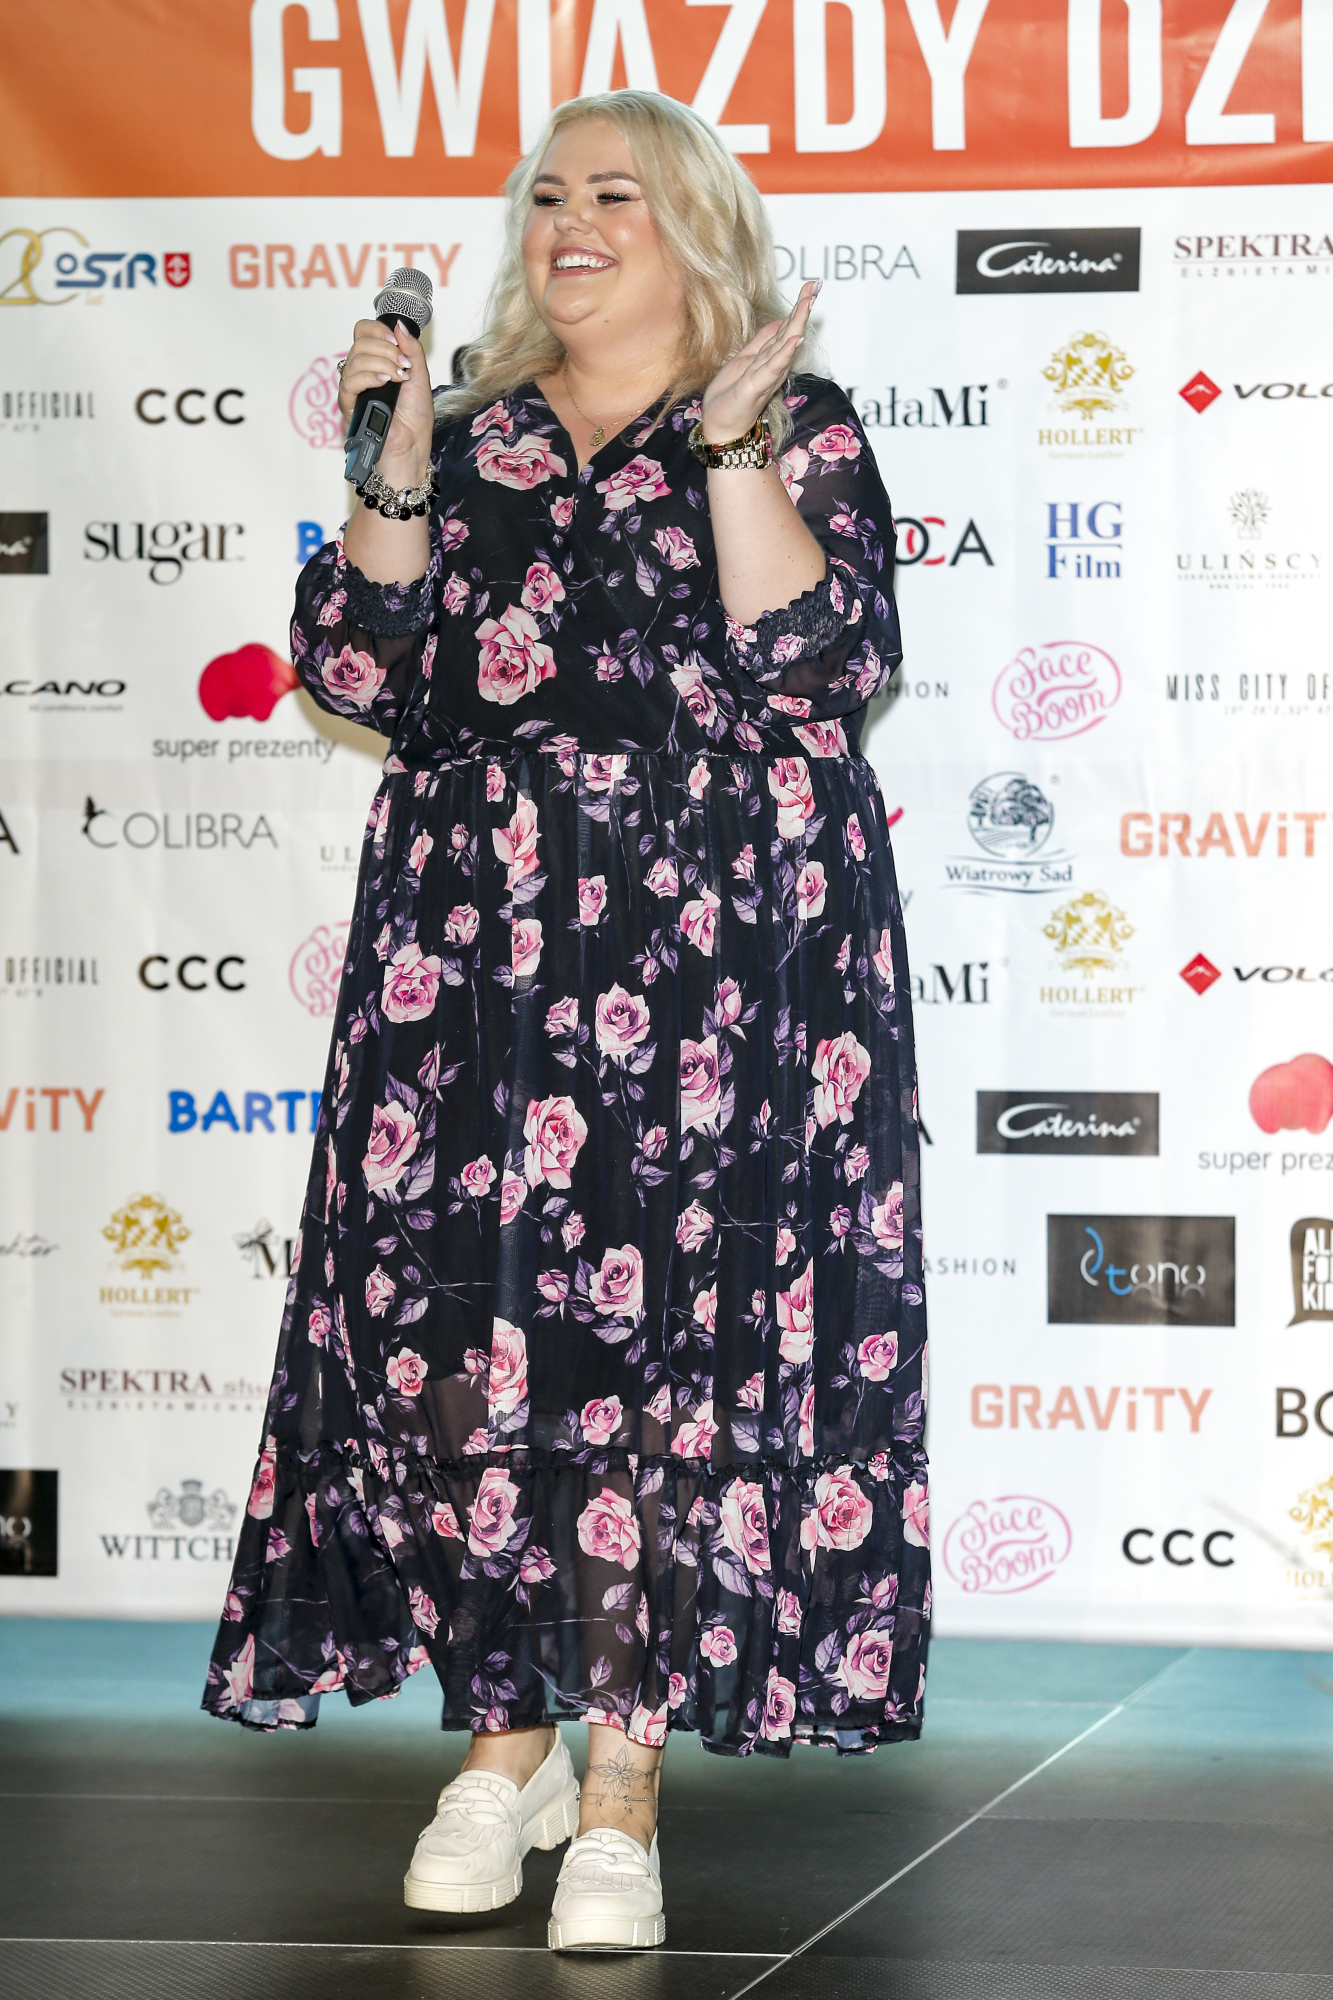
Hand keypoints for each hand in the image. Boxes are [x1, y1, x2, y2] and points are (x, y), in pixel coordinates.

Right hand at [338, 319, 433, 480]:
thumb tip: (399, 325)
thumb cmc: (415, 419)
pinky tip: (383, 382)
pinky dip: (368, 377)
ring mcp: (354, 389)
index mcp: (376, 362)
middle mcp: (362, 373)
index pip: (363, 332)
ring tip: (397, 378)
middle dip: (384, 349)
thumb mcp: (419, 377)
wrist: (412, 447)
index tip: (396, 340)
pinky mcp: (349, 406)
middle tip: (402, 365)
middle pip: (359, 343)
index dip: (376, 330)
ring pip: (354, 360)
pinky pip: (349, 383)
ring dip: (381, 363)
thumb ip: (412, 350)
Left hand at [699, 281, 819, 446]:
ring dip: (797, 323)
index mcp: (769, 358)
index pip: (786, 327)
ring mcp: (766, 376)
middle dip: (803, 308)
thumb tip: (778, 321)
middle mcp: (773, 365)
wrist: (719, 428)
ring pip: (785, 345)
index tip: (812, 284)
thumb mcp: (743, 361)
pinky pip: (773, 368)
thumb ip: (761, 342)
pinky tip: (796, 339)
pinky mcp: (756, 388)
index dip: (798, 305)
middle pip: (790, 331)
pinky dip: (785, 354)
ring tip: (809, 302)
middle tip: (816, 285)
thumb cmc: (730, 398)